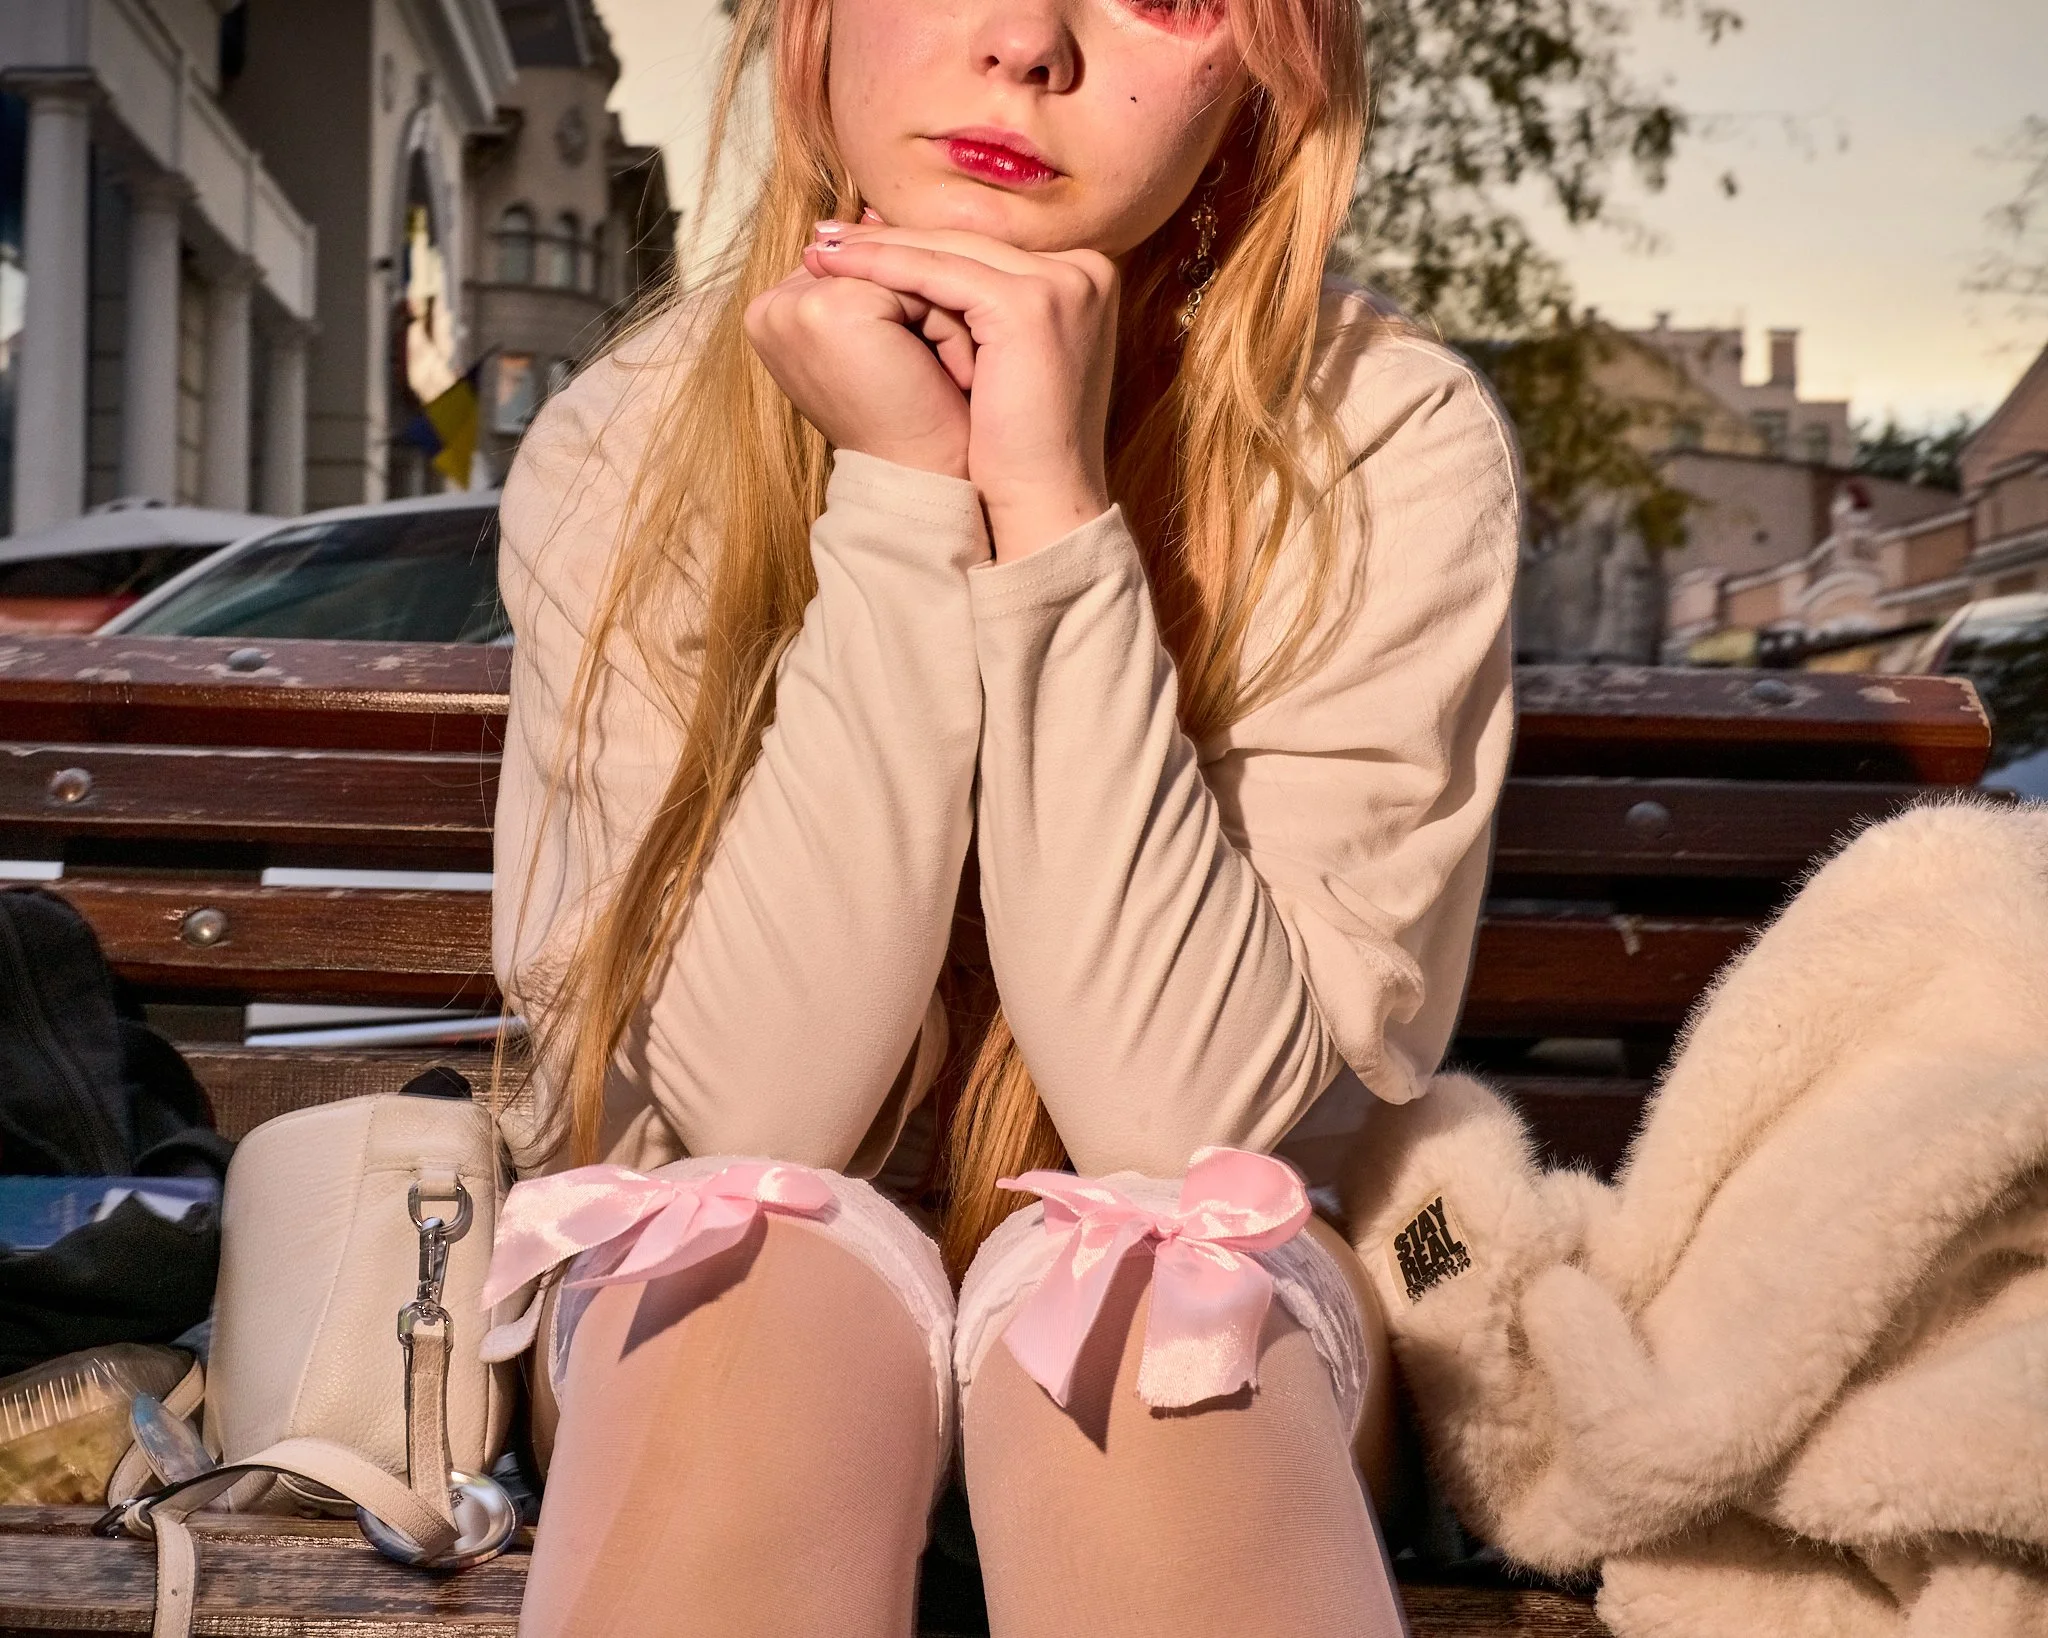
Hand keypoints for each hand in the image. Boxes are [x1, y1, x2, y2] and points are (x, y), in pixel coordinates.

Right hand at [743, 261, 970, 481]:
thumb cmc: (911, 421)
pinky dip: (945, 316)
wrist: (921, 481)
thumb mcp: (883, 342)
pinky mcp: (828, 310)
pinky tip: (965, 361)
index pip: (853, 268)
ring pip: (893, 270)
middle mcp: (768, 308)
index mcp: (770, 314)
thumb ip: (869, 283)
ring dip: (941, 297)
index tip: (956, 296)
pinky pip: (906, 282)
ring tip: (979, 340)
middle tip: (980, 296)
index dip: (910, 281)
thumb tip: (874, 214)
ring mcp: (791, 307)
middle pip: (871, 261)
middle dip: (927, 280)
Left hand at [805, 225, 1117, 562]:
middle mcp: (1085, 270)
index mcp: (1084, 277)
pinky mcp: (1030, 304)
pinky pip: (939, 275)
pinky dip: (883, 268)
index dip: (916, 244)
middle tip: (827, 236)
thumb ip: (976, 307)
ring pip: (951, 252)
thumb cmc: (1014, 445)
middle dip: (890, 239)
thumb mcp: (1003, 358)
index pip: (984, 248)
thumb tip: (914, 268)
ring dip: (877, 248)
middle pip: (967, 242)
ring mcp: (1062, 283)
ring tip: (821, 249)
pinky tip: (838, 268)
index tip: (857, 243)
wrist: (1043, 501)